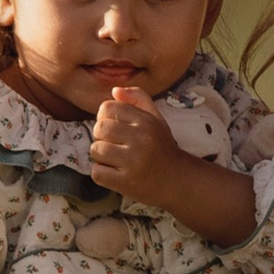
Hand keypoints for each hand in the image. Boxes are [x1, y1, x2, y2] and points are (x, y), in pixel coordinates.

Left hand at [88, 85, 181, 206]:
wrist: (178, 180)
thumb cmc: (162, 148)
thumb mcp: (156, 119)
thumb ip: (138, 99)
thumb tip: (115, 91)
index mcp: (146, 121)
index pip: (107, 108)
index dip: (105, 118)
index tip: (115, 129)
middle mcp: (140, 139)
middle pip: (100, 128)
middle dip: (102, 137)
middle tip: (115, 146)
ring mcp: (132, 162)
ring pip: (96, 150)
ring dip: (101, 157)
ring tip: (116, 160)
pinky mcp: (125, 182)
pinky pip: (97, 172)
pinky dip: (102, 174)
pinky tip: (115, 173)